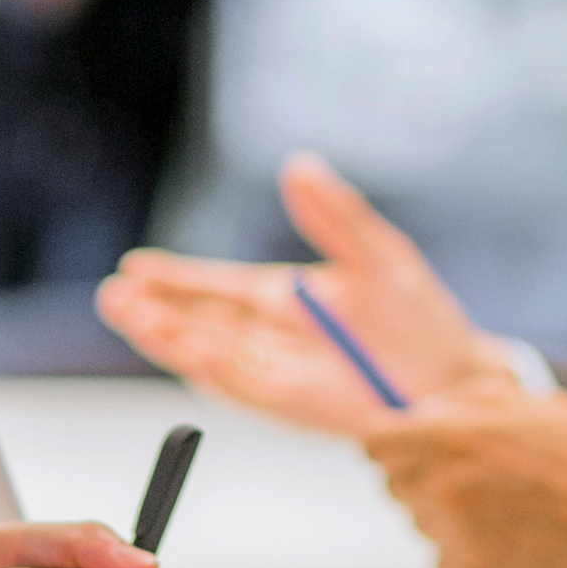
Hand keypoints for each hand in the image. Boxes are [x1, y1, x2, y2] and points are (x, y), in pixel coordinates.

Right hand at [96, 154, 505, 432]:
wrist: (450, 380)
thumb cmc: (418, 320)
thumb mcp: (377, 254)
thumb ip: (336, 215)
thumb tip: (300, 166)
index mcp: (285, 298)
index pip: (217, 287)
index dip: (175, 278)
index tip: (135, 267)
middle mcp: (271, 336)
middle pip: (199, 321)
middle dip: (155, 309)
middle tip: (115, 293)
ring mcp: (276, 371)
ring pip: (208, 352)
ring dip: (169, 335)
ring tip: (130, 313)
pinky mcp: (290, 401)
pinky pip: (241, 383)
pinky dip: (210, 366)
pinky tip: (185, 349)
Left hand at [362, 384, 566, 567]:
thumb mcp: (528, 401)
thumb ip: (464, 401)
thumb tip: (422, 411)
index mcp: (452, 436)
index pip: (372, 439)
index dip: (387, 435)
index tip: (401, 438)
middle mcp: (441, 486)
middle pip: (392, 480)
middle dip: (421, 469)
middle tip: (473, 468)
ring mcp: (453, 535)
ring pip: (419, 517)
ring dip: (445, 508)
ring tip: (505, 502)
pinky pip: (441, 553)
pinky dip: (465, 544)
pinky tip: (510, 532)